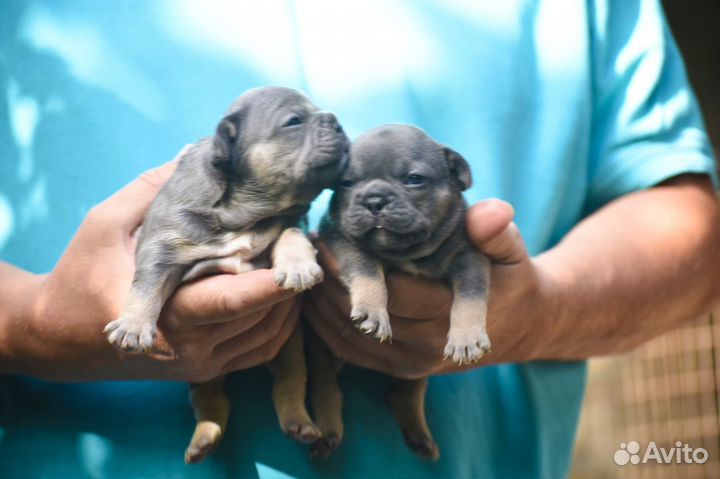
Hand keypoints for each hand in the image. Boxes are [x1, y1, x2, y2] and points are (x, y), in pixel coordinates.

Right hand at [1, 148, 298, 381]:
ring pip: (272, 333)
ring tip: (293, 257)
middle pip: (263, 315)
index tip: (304, 263)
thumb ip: (151, 191)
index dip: (274, 285)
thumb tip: (194, 152)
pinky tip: (280, 290)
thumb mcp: (106, 224)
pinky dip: (282, 322)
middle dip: (290, 279)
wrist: (58, 337)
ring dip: (290, 299)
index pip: (233, 302)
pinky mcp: (211, 369)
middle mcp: (192, 347)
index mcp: (168, 315)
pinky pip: (264, 349)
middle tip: (302, 240)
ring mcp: (204, 364)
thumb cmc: (81, 275)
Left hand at [304, 199, 554, 378]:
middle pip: (361, 317)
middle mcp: (428, 344)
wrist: (517, 325)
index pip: (394, 293)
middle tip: (304, 248)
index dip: (355, 268)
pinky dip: (326, 327)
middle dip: (329, 282)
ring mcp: (411, 362)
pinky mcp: (398, 370)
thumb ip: (496, 231)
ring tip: (304, 268)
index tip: (323, 239)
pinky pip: (349, 354)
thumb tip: (493, 212)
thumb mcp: (509, 249)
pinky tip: (314, 298)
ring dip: (321, 304)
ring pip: (348, 336)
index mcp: (452, 309)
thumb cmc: (508, 276)